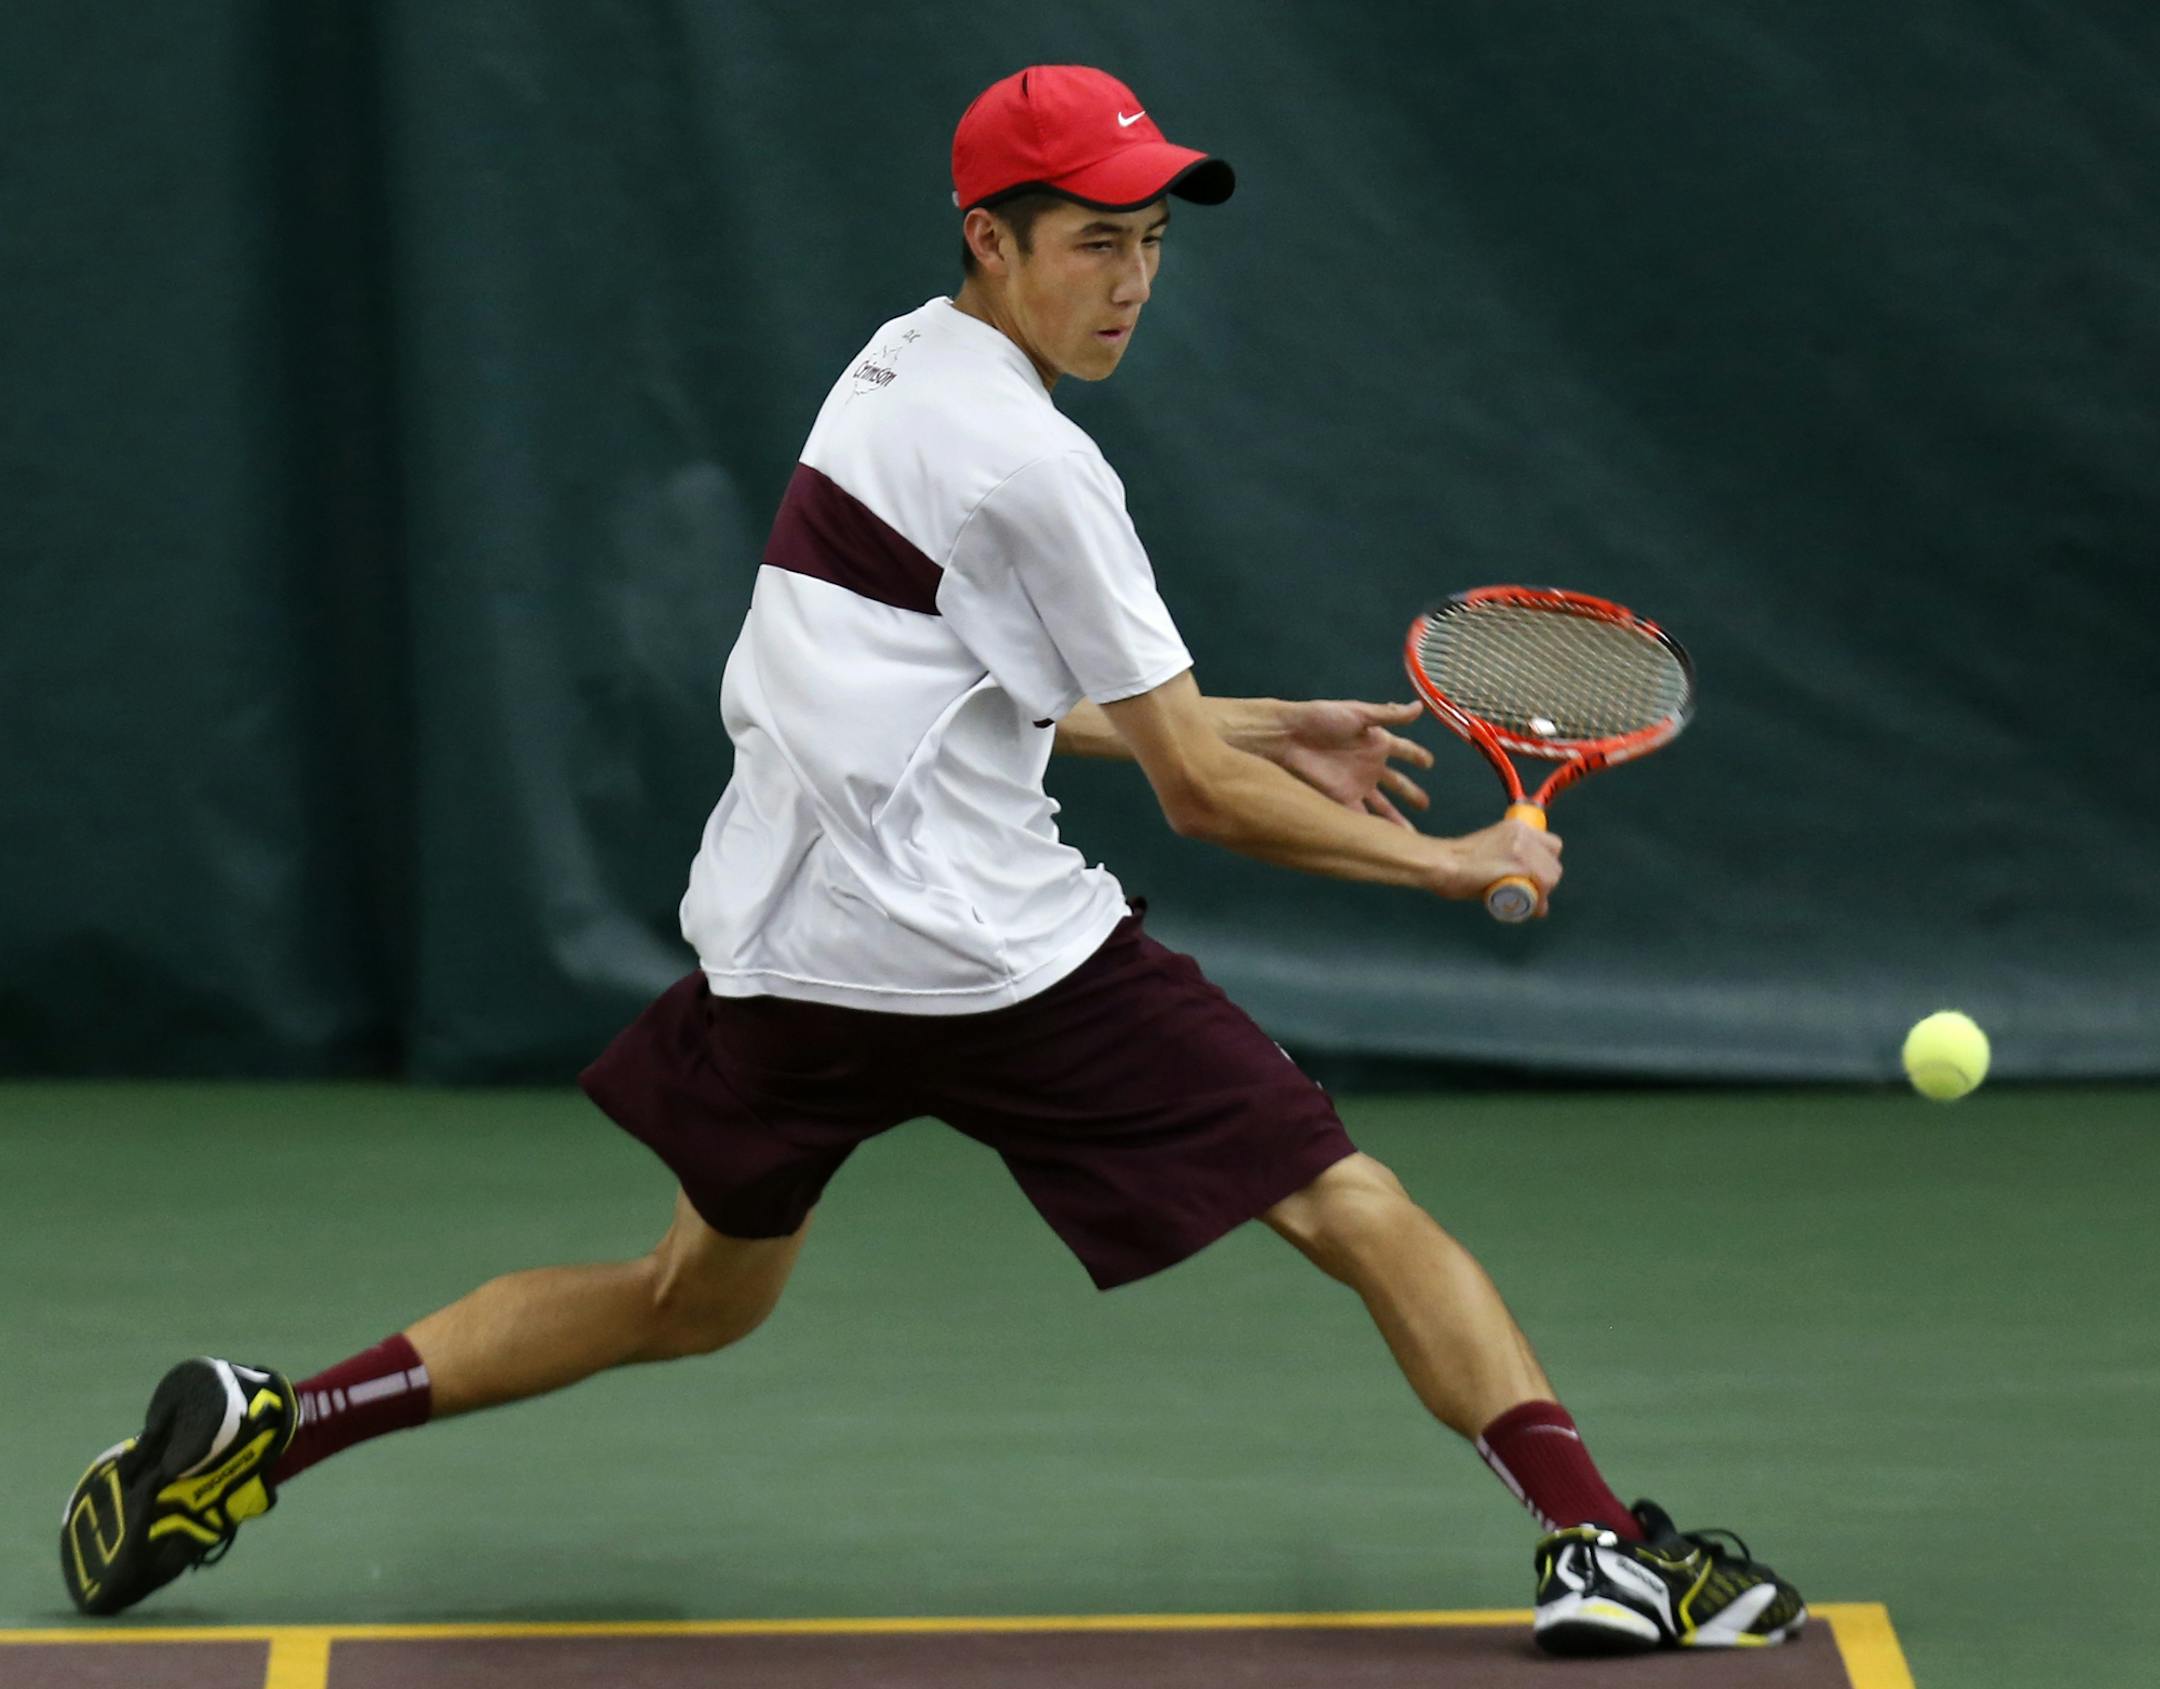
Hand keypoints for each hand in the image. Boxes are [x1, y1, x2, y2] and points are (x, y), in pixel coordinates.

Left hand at [1267, 699, 1434, 827]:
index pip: (1404, 750)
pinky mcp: (1341, 800)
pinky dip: (1373, 830)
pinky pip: (1361, 818)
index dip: (1417, 756)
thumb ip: (1389, 714)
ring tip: (1409, 836)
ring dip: (1395, 820)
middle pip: (1396, 784)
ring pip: (1382, 807)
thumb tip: (1420, 706)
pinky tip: (1385, 842)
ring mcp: (1356, 785)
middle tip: (1424, 805)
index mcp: (1376, 742)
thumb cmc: (1320, 719)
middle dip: (1410, 794)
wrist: (1286, 738)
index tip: (1429, 763)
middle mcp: (1369, 766)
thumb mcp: (1359, 713)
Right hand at [1446, 815, 1563, 913]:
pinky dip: (1539, 900)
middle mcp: (1522, 833)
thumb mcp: (1490, 851)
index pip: (1551, 844)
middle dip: (1547, 881)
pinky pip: (1542, 884)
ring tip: (1529, 903)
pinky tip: (1530, 907)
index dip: (1546, 864)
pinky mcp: (1519, 864)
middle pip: (1554, 862)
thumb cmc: (1456, 862)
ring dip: (1543, 892)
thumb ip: (1507, 862)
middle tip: (1532, 895)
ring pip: (1552, 875)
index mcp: (1516, 827)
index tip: (1535, 878)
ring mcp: (1522, 848)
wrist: (1442, 864)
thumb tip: (1522, 885)